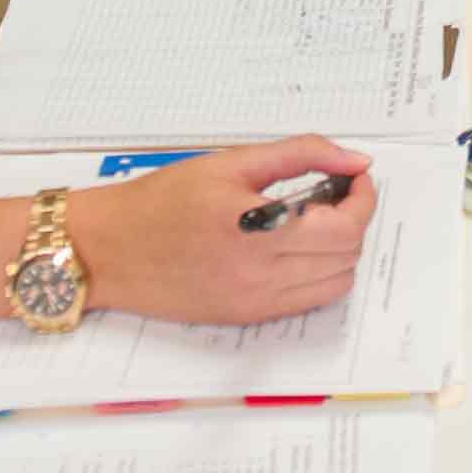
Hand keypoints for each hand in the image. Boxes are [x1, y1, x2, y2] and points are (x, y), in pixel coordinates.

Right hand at [74, 137, 376, 325]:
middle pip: (346, 257)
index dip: (364, 199)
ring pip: (333, 285)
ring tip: (315, 219)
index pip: (346, 228)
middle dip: (353, 219)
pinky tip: (294, 247)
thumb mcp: (235, 162)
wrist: (108, 249)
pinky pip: (304, 303)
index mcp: (260, 234)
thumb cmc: (163, 201)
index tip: (355, 177)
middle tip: (333, 192)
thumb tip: (356, 161)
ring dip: (339, 250)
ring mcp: (253, 305)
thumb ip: (303, 154)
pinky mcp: (242, 318)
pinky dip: (316, 275)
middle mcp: (260, 279)